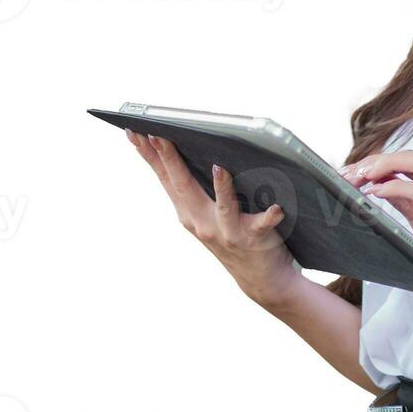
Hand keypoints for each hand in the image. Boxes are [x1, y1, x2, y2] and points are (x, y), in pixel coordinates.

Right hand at [125, 129, 302, 308]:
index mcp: (189, 212)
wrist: (261, 280)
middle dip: (170, 159)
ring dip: (221, 187)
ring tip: (218, 167)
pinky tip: (276, 207)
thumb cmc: (234, 236)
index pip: (165, 178)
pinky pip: (262, 225)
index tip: (135, 131)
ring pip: (223, 208)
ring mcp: (227, 232)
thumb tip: (185, 146)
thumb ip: (195, 188)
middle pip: (184, 187)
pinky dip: (269, 216)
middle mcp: (202, 223)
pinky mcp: (254, 239)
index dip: (149, 155)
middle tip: (158, 134)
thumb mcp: (205, 214)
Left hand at [343, 150, 412, 317]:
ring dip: (383, 167)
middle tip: (351, 172)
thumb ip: (407, 204)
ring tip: (358, 177)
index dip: (381, 161)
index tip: (355, 170)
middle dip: (378, 159)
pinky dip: (395, 188)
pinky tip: (376, 192)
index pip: (411, 160)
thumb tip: (378, 188)